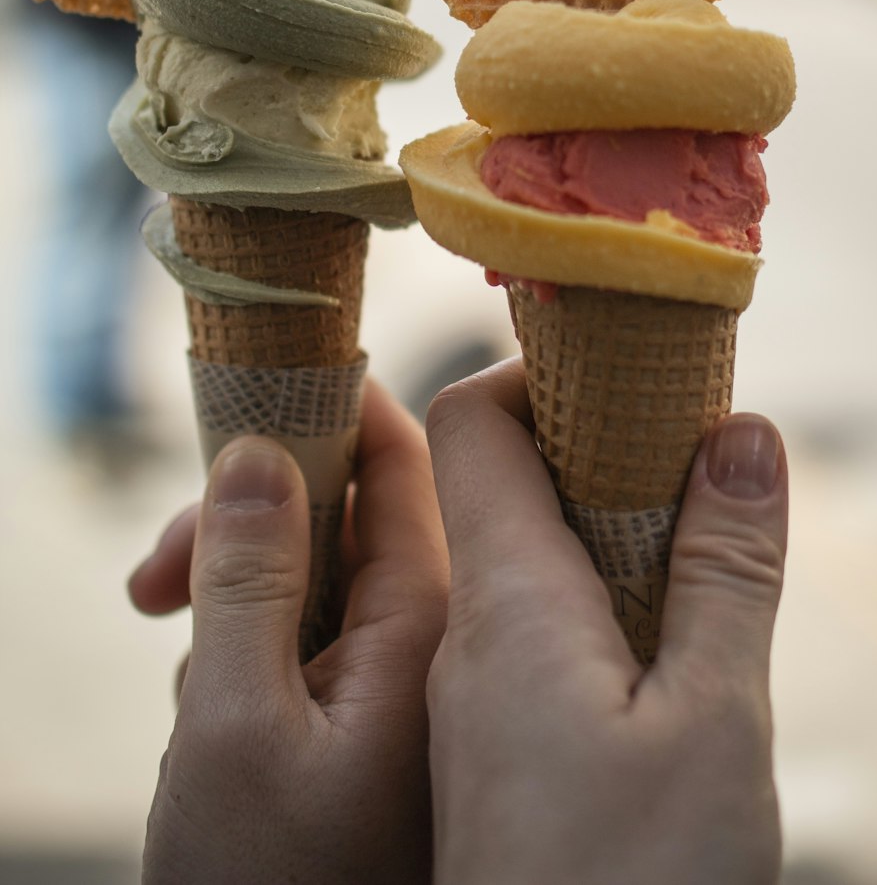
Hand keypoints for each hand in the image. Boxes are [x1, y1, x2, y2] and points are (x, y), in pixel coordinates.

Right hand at [128, 379, 447, 884]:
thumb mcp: (233, 727)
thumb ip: (252, 573)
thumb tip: (261, 446)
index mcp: (439, 624)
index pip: (401, 460)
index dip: (320, 413)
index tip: (233, 413)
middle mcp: (446, 650)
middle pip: (351, 518)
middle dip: (247, 531)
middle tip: (151, 584)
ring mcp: (419, 701)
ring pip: (324, 591)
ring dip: (240, 610)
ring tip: (185, 689)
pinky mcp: (388, 744)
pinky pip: (323, 659)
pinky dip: (259, 669)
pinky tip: (214, 733)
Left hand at [425, 361, 787, 884]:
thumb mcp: (713, 723)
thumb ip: (726, 571)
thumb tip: (739, 431)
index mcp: (505, 607)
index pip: (468, 427)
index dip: (537, 376)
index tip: (626, 373)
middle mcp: (469, 642)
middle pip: (500, 489)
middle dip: (595, 452)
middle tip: (689, 454)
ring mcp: (475, 704)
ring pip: (525, 566)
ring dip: (605, 535)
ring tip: (695, 542)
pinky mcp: (497, 756)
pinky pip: (533, 637)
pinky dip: (597, 607)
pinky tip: (663, 642)